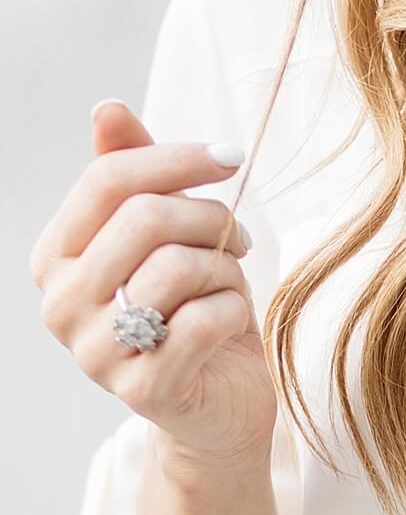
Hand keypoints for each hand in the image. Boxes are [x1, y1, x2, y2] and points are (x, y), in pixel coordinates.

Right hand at [33, 99, 276, 478]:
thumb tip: (106, 108)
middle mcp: (61, 305)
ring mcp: (95, 353)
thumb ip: (135, 174)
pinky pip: (204, 320)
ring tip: (232, 283)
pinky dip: (234, 311)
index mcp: (57, 257)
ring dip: (226, 269)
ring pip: (178, 268)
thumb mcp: (167, 236)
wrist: (220, 406)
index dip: (175, 158)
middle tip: (240, 236)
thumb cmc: (192, 310)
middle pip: (145, 219)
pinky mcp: (142, 391)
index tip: (230, 157)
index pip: (107, 180)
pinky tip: (231, 321)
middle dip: (210, 217)